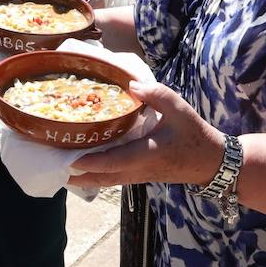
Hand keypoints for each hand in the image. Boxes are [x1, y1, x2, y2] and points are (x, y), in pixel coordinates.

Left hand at [69, 81, 225, 188]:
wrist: (211, 162)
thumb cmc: (195, 134)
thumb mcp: (179, 108)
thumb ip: (156, 94)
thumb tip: (131, 84)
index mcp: (148, 153)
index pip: (114, 161)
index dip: (91, 162)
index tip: (70, 160)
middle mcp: (140, 169)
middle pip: (103, 178)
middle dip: (78, 175)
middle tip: (54, 166)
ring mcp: (140, 176)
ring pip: (107, 182)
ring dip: (85, 178)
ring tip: (61, 170)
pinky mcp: (141, 176)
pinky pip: (114, 180)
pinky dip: (97, 176)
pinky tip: (84, 169)